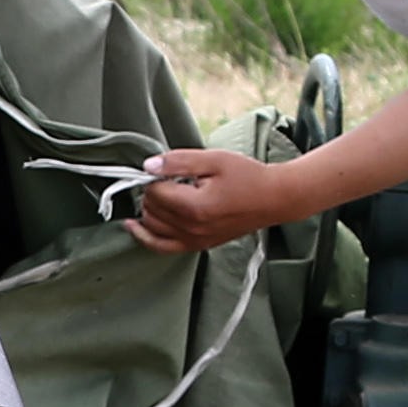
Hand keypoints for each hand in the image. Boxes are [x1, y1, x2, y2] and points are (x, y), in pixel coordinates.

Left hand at [122, 148, 296, 253]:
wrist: (273, 199)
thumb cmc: (248, 177)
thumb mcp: (213, 160)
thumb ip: (178, 162)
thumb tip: (149, 166)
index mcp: (195, 207)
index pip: (155, 192)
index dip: (154, 177)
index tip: (165, 168)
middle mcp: (192, 229)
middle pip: (151, 211)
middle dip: (150, 192)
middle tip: (165, 178)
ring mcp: (194, 241)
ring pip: (152, 228)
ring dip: (148, 210)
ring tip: (158, 194)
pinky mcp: (197, 246)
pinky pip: (162, 247)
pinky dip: (145, 237)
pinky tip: (134, 226)